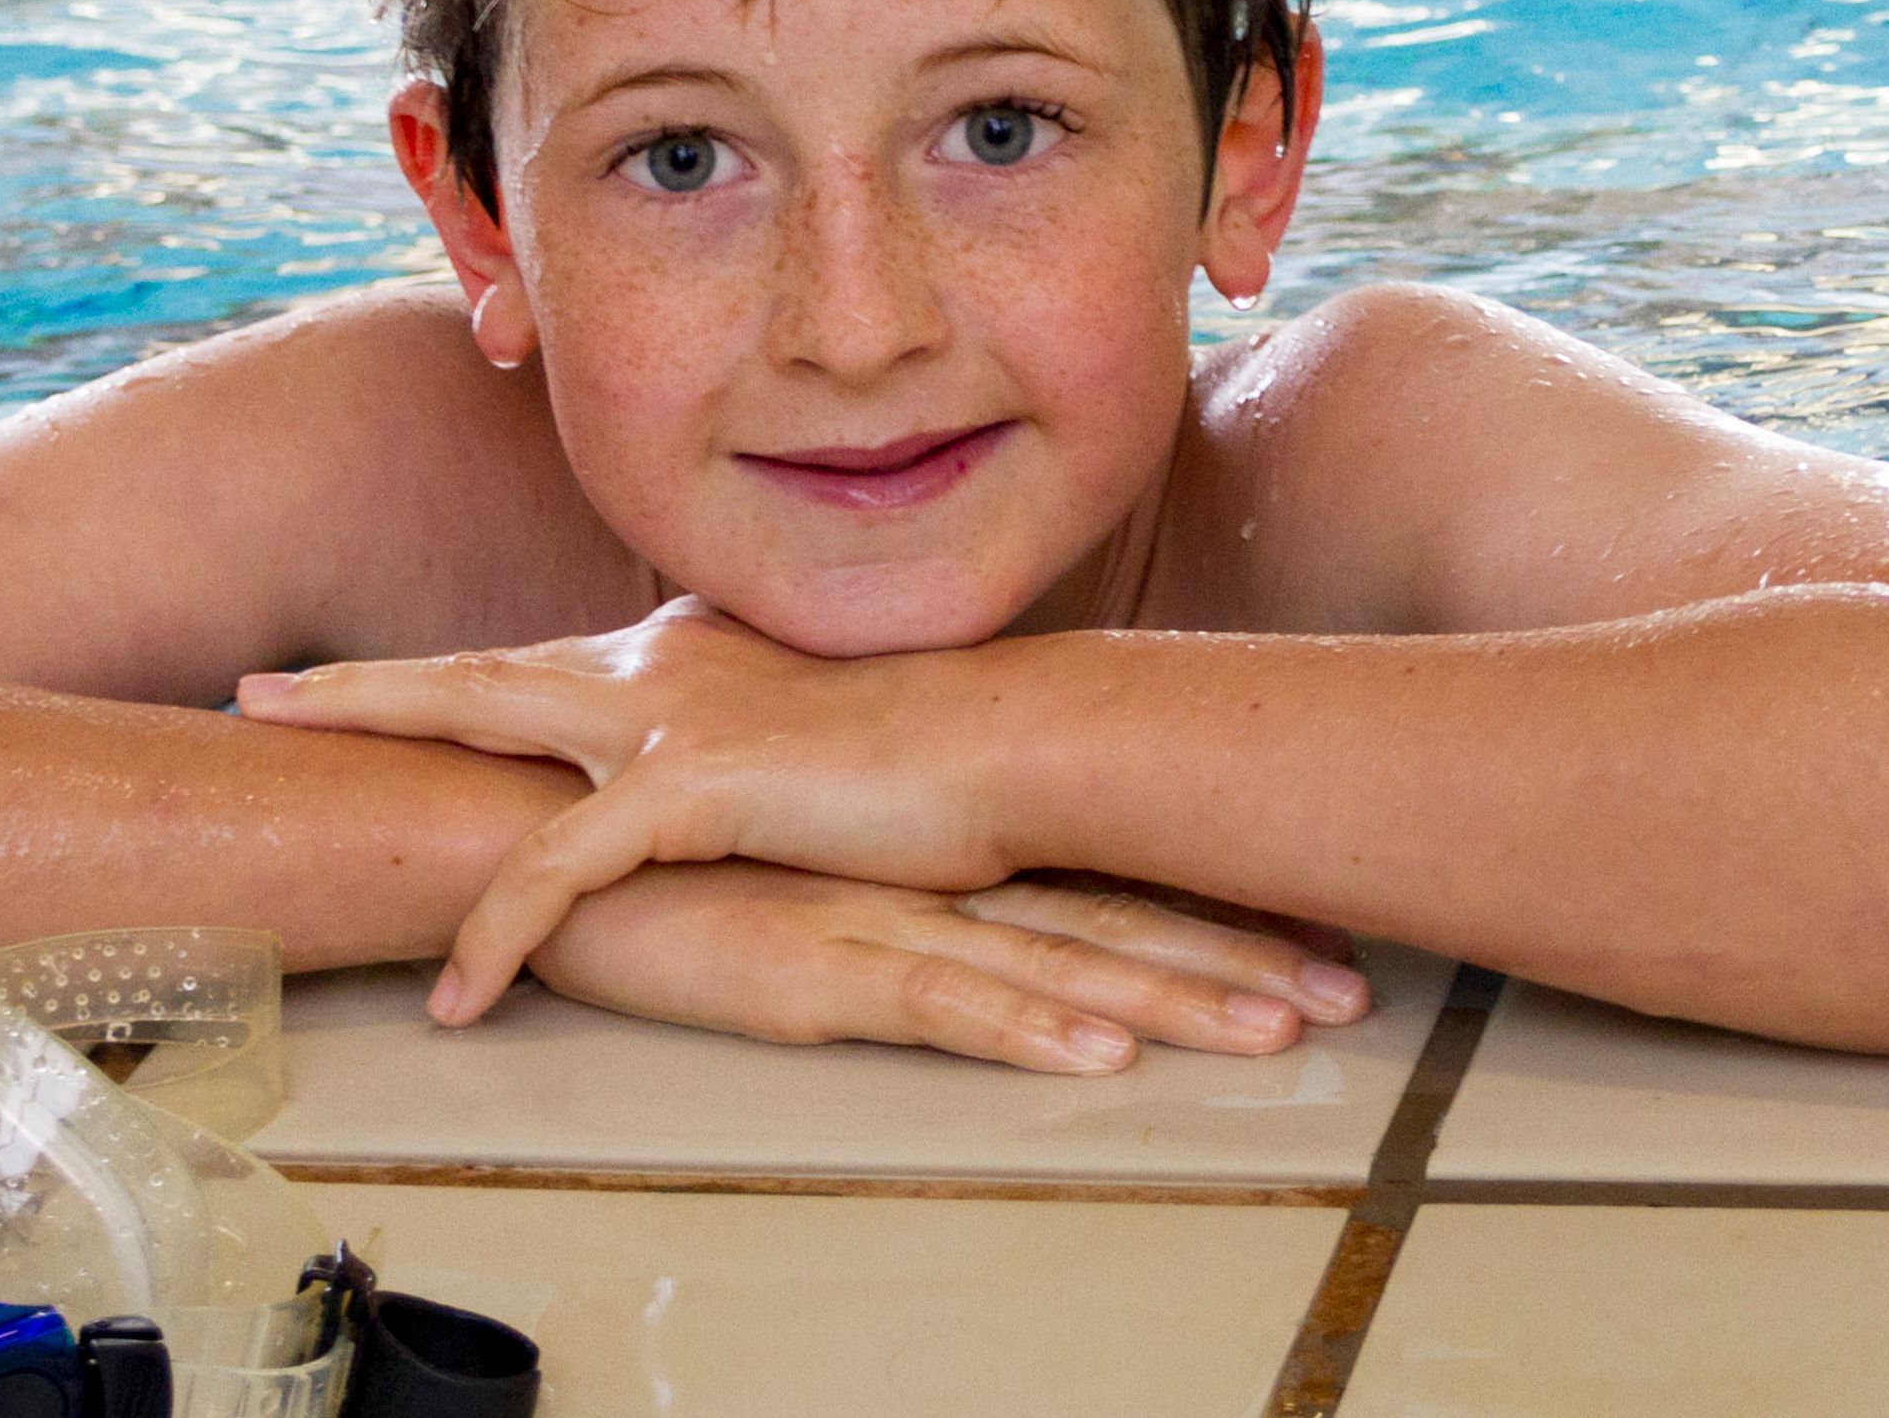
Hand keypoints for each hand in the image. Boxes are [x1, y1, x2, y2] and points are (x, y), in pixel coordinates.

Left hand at [243, 603, 1110, 1020]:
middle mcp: (660, 662)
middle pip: (479, 671)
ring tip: (289, 775)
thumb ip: (748, 748)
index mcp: (688, 650)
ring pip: (484, 725)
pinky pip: (559, 868)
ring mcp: (669, 714)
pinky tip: (461, 993)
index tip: (385, 687)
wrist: (1008, 741)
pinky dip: (499, 931)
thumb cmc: (935, 749)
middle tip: (265, 694)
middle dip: (365, 685)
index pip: (543, 664)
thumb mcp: (818, 736)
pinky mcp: (689, 785)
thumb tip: (723, 785)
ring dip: (378, 746)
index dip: (458, 680)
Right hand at [524, 859, 1366, 1073]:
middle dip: (1238, 957)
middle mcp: (929, 877)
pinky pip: (939, 1007)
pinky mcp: (810, 970)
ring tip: (1275, 1033)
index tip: (1320, 921)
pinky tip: (1099, 1058)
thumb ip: (884, 855)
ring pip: (1054, 966)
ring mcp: (880, 920)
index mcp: (938, 848)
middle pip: (1113, 919)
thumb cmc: (666, 846)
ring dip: (1174, 999)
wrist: (537, 831)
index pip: (1106, 872)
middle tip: (1351, 990)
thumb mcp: (806, 852)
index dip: (1216, 899)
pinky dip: (1026, 1034)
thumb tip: (951, 862)